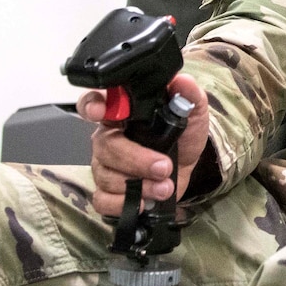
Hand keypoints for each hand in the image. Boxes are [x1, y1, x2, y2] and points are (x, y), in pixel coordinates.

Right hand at [78, 73, 212, 218]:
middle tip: (164, 166)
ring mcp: (105, 165)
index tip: (100, 111)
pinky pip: (103, 199)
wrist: (189, 169)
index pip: (96, 102)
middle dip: (136, 159)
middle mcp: (108, 137)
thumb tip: (182, 81)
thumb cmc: (182, 138)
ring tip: (164, 187)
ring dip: (139, 185)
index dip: (92, 104)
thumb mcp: (193, 114)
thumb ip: (189, 95)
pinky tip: (143, 202)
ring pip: (106, 175)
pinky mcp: (109, 191)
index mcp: (122, 113)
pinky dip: (123, 204)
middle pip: (105, 146)